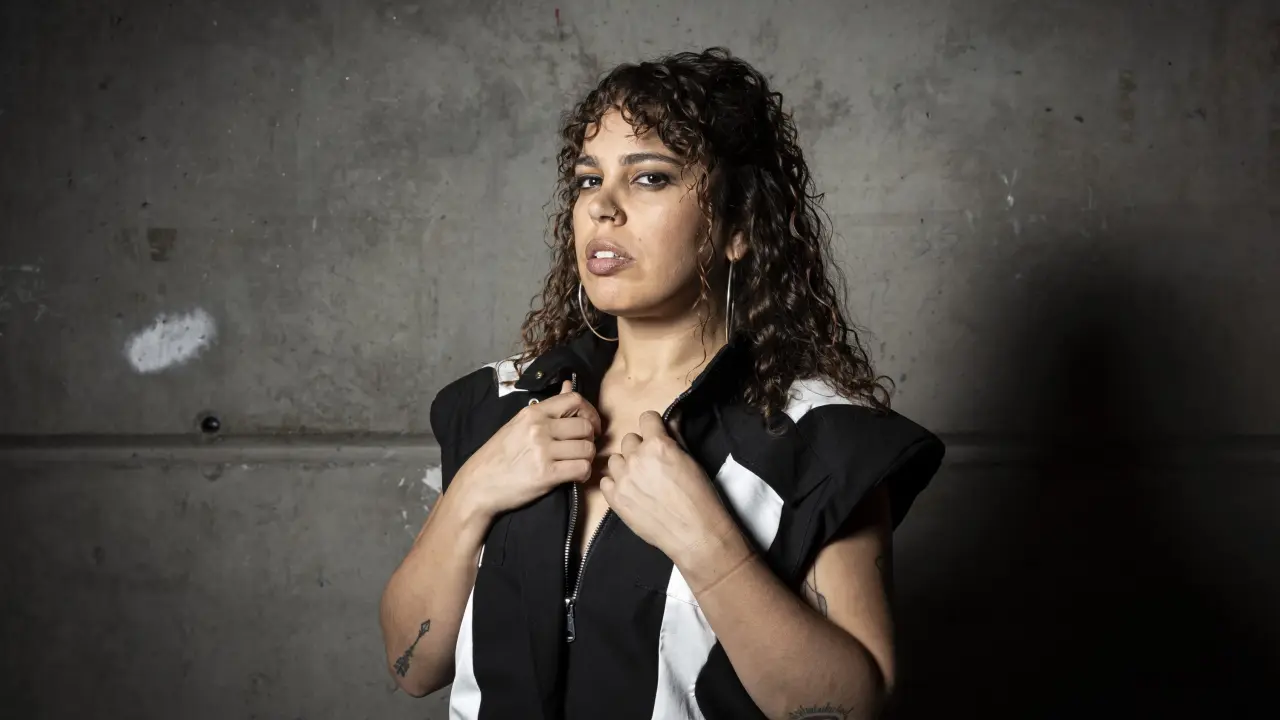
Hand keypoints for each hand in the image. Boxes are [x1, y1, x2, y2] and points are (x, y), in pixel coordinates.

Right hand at [454, 380, 601, 519]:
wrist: (478, 484)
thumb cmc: (498, 455)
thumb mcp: (519, 424)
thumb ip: (547, 409)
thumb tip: (568, 385)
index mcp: (532, 412)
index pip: (574, 400)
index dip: (590, 412)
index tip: (590, 425)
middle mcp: (539, 428)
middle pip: (585, 426)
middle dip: (590, 439)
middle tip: (582, 448)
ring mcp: (542, 451)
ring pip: (587, 448)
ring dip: (588, 458)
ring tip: (577, 463)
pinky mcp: (546, 474)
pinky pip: (581, 468)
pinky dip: (584, 473)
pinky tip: (576, 476)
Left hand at [599, 410, 736, 564]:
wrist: (694, 532)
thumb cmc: (699, 498)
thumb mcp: (691, 460)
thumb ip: (676, 437)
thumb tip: (672, 419)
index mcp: (658, 445)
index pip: (646, 417)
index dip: (653, 426)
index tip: (656, 435)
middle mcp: (637, 458)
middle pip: (629, 439)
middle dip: (639, 448)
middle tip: (652, 464)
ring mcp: (623, 479)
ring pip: (615, 459)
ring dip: (626, 466)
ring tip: (641, 480)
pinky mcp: (615, 499)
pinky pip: (605, 481)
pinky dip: (615, 484)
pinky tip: (630, 492)